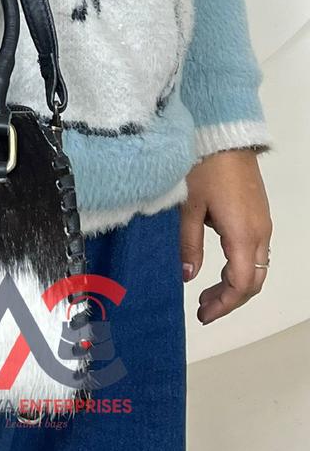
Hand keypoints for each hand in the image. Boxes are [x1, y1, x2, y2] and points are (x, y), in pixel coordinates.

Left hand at [179, 148, 272, 324]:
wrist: (225, 136)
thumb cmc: (203, 168)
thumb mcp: (188, 206)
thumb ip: (189, 243)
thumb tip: (188, 276)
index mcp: (243, 235)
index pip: (240, 284)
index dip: (223, 305)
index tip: (202, 315)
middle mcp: (260, 233)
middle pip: (254, 280)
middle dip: (230, 300)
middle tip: (203, 309)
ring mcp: (262, 223)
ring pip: (257, 266)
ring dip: (235, 284)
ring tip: (207, 293)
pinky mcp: (258, 213)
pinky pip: (256, 251)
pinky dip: (240, 266)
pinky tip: (218, 266)